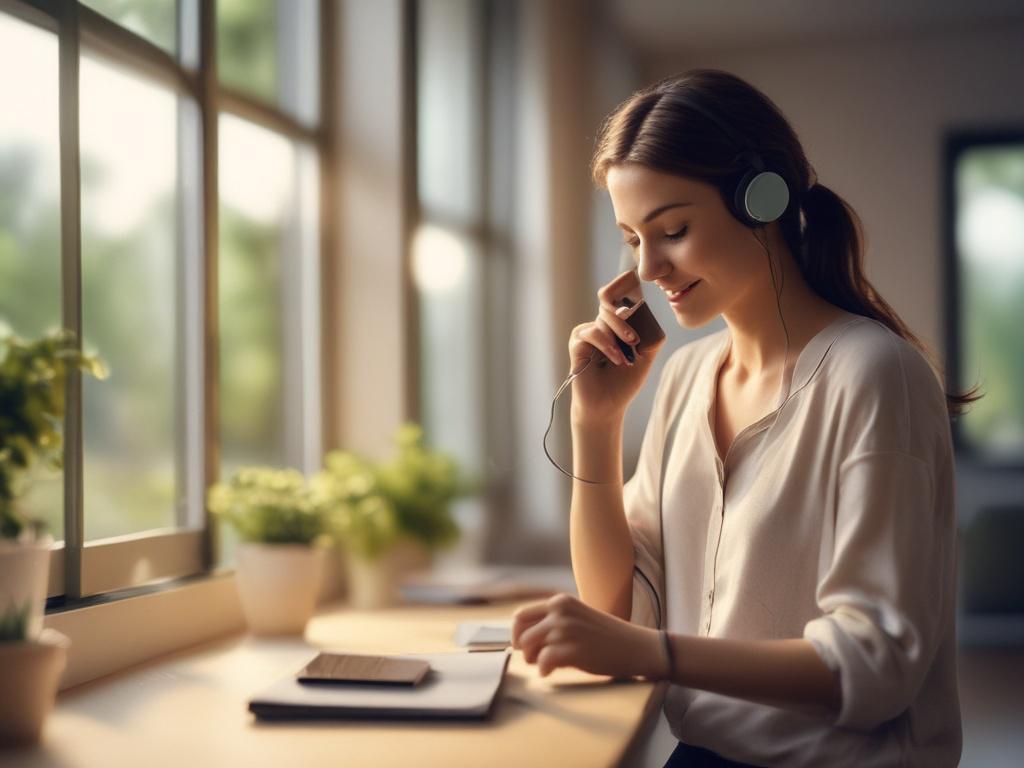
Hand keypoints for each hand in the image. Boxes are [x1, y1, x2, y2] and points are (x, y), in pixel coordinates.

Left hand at [511, 593, 664, 678]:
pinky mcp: (571, 650)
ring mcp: (565, 630)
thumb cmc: (606, 636)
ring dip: (534, 661)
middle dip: (524, 651)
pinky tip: (552, 672)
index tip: (521, 646)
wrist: (635, 646)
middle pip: (521, 634)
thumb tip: (523, 638)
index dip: (517, 634)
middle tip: (536, 660)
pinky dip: (544, 671)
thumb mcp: (578, 617)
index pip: (521, 615)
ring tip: (548, 665)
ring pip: (528, 648)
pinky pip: (542, 663)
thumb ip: (554, 621)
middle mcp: (560, 612)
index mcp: (560, 602)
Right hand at [568, 271, 665, 423]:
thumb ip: (651, 339)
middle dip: (625, 317)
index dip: (621, 284)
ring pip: (603, 319)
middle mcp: (600, 324)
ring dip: (619, 334)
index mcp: (615, 324)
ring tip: (628, 354)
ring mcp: (587, 333)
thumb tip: (651, 321)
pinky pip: (592, 333)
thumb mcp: (645, 358)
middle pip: (610, 303)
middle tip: (634, 338)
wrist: (608, 406)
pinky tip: (617, 359)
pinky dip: (607, 345)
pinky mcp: (577, 343)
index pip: (615, 296)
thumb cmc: (624, 382)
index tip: (631, 275)